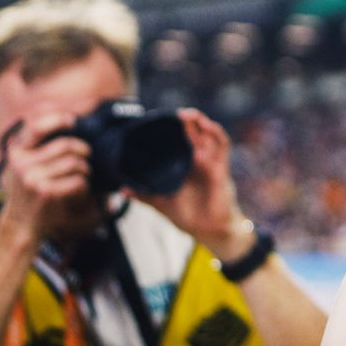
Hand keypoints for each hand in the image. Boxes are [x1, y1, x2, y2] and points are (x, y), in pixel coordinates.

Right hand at [0, 112, 97, 246]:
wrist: (19, 224)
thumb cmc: (25, 192)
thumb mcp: (19, 166)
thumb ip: (32, 147)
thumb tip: (59, 120)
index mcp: (16, 153)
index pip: (37, 127)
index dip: (57, 119)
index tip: (72, 121)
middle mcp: (22, 163)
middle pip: (66, 145)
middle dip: (83, 150)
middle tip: (86, 156)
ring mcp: (33, 178)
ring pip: (75, 163)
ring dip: (85, 169)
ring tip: (82, 175)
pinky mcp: (47, 192)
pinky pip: (78, 180)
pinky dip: (84, 184)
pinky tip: (79, 189)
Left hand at [131, 109, 252, 257]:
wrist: (208, 231)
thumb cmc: (188, 216)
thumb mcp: (161, 203)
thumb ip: (144, 195)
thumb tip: (123, 190)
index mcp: (185, 168)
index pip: (181, 143)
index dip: (175, 131)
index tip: (164, 120)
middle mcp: (198, 163)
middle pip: (195, 136)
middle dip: (188, 123)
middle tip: (177, 114)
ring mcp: (210, 164)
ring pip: (209, 138)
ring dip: (202, 125)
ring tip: (191, 115)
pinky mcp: (220, 169)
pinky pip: (222, 148)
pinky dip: (217, 135)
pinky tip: (208, 126)